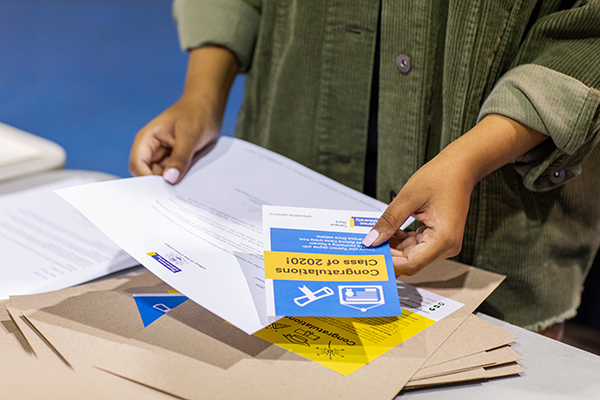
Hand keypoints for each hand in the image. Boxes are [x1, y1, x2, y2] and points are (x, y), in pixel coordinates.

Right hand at [129, 46, 238, 182]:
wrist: (210, 105)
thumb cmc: (197, 112)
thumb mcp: (190, 135)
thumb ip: (180, 158)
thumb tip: (170, 180)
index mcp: (147, 140)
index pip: (138, 165)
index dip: (146, 180)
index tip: (162, 192)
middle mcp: (152, 150)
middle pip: (148, 176)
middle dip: (159, 186)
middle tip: (175, 198)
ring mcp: (165, 156)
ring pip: (162, 179)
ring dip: (172, 185)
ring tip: (184, 193)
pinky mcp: (177, 161)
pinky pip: (175, 176)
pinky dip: (181, 181)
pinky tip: (190, 186)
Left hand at [363, 151, 473, 275]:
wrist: (460, 167)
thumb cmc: (442, 177)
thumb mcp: (408, 198)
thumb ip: (389, 221)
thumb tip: (372, 240)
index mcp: (444, 239)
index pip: (411, 264)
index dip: (389, 263)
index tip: (371, 255)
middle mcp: (446, 246)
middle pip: (411, 261)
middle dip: (388, 254)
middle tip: (367, 246)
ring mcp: (443, 243)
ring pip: (411, 255)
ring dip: (392, 247)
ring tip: (374, 237)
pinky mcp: (438, 238)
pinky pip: (415, 246)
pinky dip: (400, 240)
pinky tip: (387, 231)